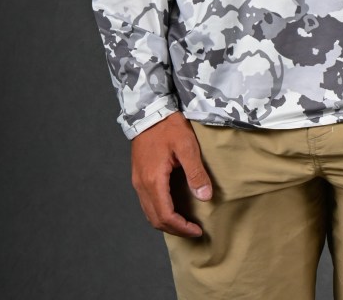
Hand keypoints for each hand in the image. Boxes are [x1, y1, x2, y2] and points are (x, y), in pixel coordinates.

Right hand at [131, 111, 212, 237]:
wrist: (150, 110)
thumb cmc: (168, 126)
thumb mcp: (187, 146)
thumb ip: (195, 173)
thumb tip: (205, 197)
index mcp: (153, 180)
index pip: (166, 216)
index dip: (181, 228)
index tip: (197, 230)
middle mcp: (141, 185)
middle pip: (155, 219)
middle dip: (174, 229)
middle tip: (193, 231)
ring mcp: (137, 181)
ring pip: (149, 213)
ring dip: (166, 222)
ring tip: (184, 223)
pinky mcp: (138, 176)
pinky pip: (147, 203)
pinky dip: (159, 212)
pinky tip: (173, 208)